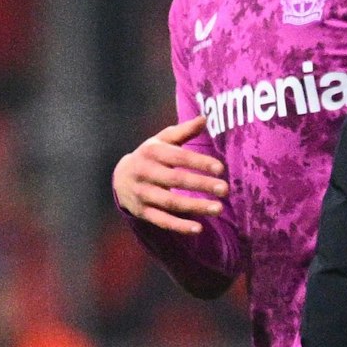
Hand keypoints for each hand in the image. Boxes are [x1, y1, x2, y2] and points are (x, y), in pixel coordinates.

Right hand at [112, 115, 227, 234]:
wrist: (120, 178)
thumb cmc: (151, 156)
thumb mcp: (162, 140)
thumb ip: (183, 131)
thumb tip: (205, 118)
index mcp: (152, 152)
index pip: (178, 157)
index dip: (199, 162)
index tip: (221, 168)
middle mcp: (145, 173)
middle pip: (175, 179)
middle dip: (201, 184)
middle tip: (225, 189)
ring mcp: (142, 194)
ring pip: (170, 202)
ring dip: (195, 206)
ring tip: (218, 208)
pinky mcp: (142, 211)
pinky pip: (161, 220)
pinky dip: (179, 226)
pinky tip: (198, 228)